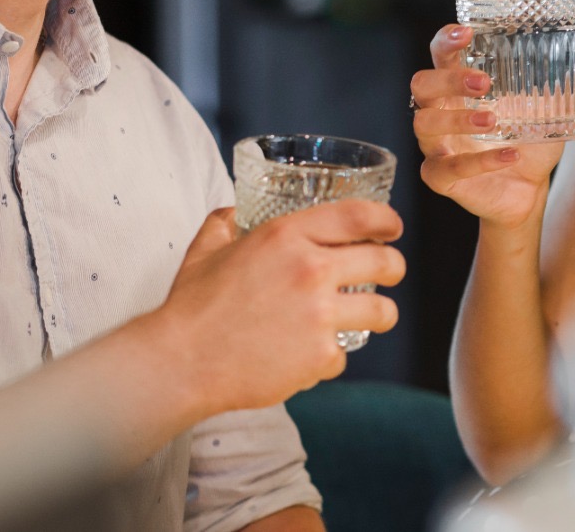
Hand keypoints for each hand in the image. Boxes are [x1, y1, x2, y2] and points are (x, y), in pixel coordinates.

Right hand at [155, 202, 404, 412]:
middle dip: (393, 267)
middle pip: (384, 262)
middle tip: (389, 272)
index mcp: (287, 236)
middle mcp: (311, 270)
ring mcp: (320, 315)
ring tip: (370, 316)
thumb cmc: (192, 307)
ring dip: (380, 313)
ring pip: (382, 311)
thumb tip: (235, 212)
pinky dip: (330, 356)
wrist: (181, 362)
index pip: (358, 216)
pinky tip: (309, 355)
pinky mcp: (320, 356)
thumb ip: (225, 222)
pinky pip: (344, 353)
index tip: (392, 227)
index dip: (385, 219)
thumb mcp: (206, 249)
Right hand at [411, 24, 574, 230]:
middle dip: (447, 79)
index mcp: (460, 85)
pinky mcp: (441, 178)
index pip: (440, 53)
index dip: (446, 41)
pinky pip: (447, 169)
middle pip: (421, 84)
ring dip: (457, 119)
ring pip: (424, 125)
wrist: (528, 189)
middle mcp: (441, 110)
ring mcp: (437, 145)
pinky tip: (510, 156)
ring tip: (493, 120)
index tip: (466, 32)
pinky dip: (480, 163)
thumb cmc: (530, 137)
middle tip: (484, 83)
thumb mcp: (555, 105)